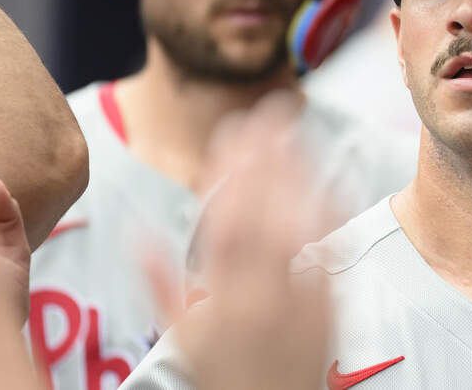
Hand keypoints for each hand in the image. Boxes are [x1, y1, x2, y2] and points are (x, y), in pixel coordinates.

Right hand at [149, 91, 331, 389]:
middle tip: (270, 107)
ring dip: (302, 169)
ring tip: (297, 125)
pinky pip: (332, 249)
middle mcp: (265, 297)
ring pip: (303, 224)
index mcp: (222, 302)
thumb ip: (160, 283)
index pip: (227, 223)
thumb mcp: (180, 338)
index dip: (230, 173)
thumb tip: (135, 233)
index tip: (231, 130)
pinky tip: (335, 170)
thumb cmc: (222, 378)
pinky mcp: (331, 304)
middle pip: (268, 213)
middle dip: (269, 156)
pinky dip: (334, 206)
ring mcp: (303, 299)